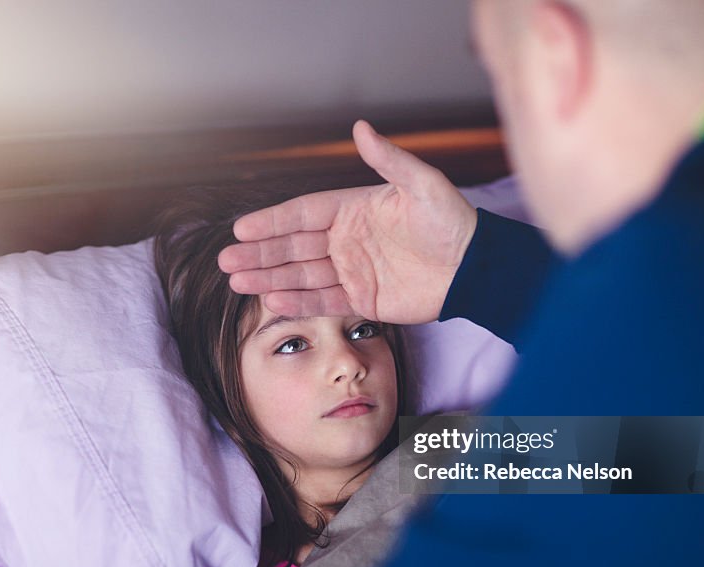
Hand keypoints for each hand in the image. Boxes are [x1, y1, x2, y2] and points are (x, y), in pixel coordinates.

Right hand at [218, 120, 478, 323]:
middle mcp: (346, 240)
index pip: (303, 214)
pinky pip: (323, 301)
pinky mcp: (362, 299)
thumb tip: (361, 127)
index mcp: (353, 210)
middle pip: (293, 246)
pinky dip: (298, 301)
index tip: (244, 227)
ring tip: (237, 282)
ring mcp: (352, 271)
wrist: (475, 267)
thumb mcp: (423, 184)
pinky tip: (271, 300)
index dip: (273, 221)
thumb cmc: (452, 221)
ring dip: (269, 278)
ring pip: (301, 275)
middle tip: (228, 259)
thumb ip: (389, 159)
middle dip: (260, 253)